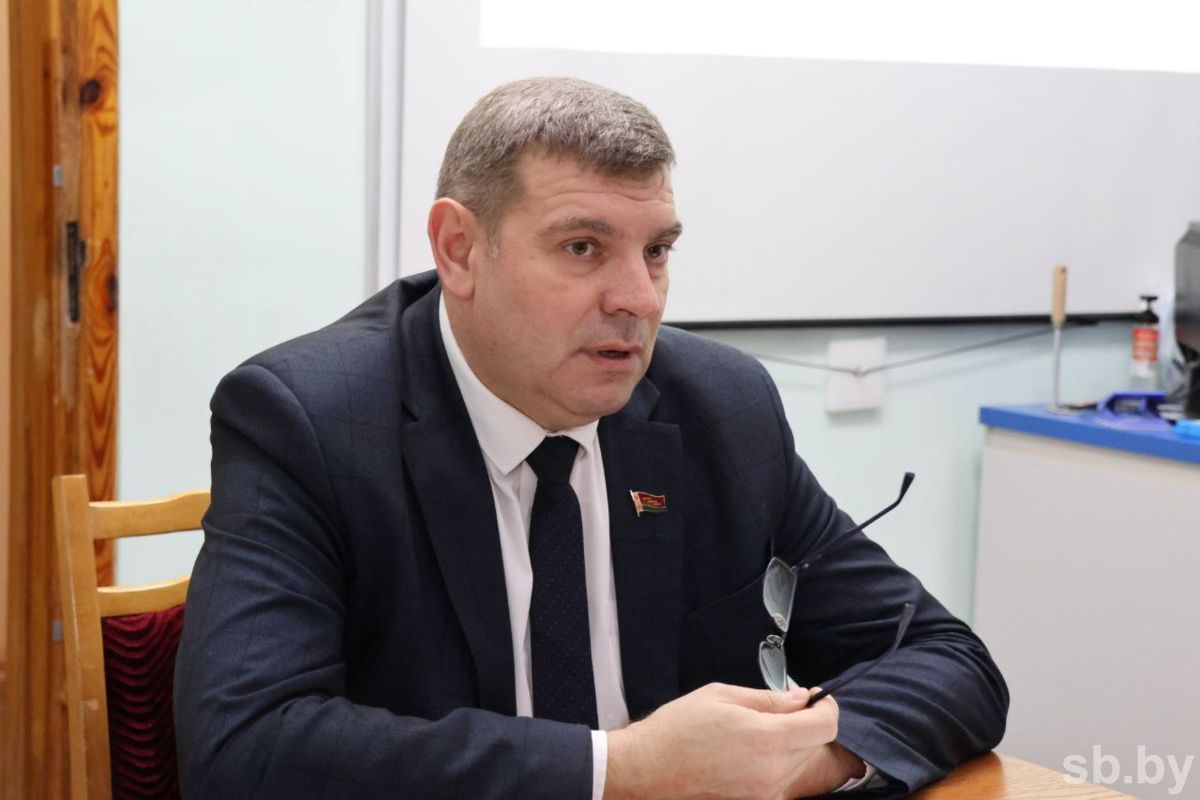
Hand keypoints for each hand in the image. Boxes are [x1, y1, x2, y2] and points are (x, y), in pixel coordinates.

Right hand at [604, 682, 857, 798]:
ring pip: (800, 764)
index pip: (825, 726)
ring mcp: (764, 792)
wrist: (648, 768)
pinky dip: (777, 763)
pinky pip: (781, 780)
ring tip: (760, 730)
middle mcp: (772, 771)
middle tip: (784, 709)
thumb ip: (768, 699)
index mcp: (767, 739)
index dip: (826, 707)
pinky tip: (750, 751)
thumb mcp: (722, 696)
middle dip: (807, 724)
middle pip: (815, 745)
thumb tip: (801, 698)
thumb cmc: (679, 727)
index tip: (814, 698)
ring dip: (792, 744)